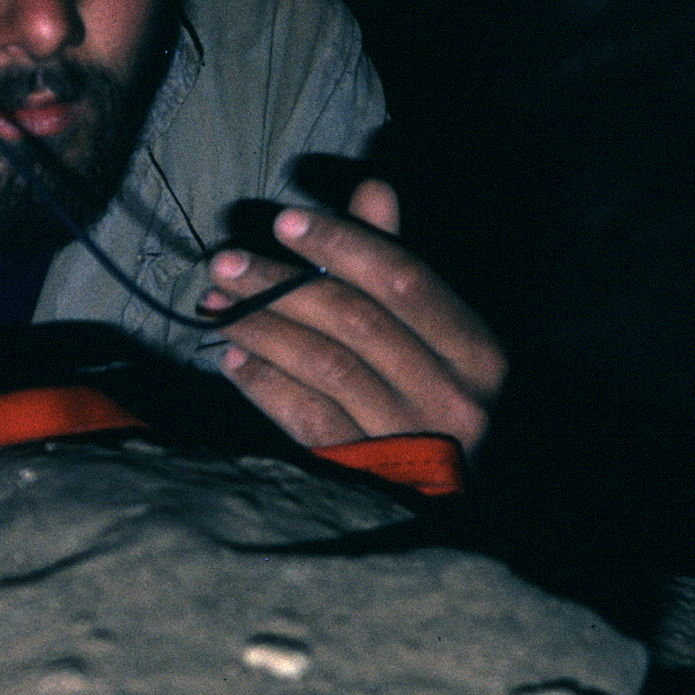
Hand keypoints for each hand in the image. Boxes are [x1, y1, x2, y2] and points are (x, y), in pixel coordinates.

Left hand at [198, 178, 504, 453]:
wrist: (436, 507)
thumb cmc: (430, 398)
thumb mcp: (430, 332)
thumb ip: (397, 259)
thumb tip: (373, 187)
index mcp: (476, 350)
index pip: (404, 278)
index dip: (342, 243)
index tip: (284, 222)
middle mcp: (454, 395)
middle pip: (355, 320)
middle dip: (282, 284)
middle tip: (225, 262)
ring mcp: (411, 438)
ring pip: (325, 365)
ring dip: (262, 328)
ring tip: (218, 305)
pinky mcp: (369, 474)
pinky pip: (305, 417)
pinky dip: (263, 384)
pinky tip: (233, 359)